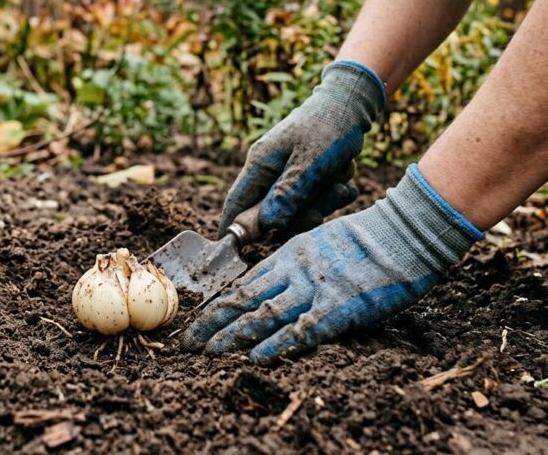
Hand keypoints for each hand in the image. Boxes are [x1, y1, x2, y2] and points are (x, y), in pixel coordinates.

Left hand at [186, 164, 483, 360]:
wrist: (404, 234)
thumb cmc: (368, 239)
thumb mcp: (320, 242)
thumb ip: (297, 264)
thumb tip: (275, 284)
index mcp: (288, 255)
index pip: (243, 283)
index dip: (217, 305)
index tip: (197, 321)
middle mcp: (293, 271)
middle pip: (242, 299)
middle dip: (212, 323)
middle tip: (187, 343)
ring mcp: (314, 289)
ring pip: (262, 314)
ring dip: (232, 335)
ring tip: (208, 353)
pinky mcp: (338, 307)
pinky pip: (301, 329)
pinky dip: (276, 344)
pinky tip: (255, 357)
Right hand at [219, 60, 384, 237]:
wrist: (353, 101)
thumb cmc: (329, 126)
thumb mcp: (311, 162)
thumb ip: (288, 194)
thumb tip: (267, 226)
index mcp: (259, 164)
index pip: (235, 204)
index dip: (234, 229)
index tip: (235, 253)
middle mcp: (269, 171)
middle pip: (273, 214)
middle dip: (303, 212)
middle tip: (328, 196)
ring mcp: (287, 174)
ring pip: (299, 209)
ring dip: (324, 199)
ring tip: (341, 178)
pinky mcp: (306, 176)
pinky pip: (316, 200)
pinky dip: (333, 192)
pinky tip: (344, 176)